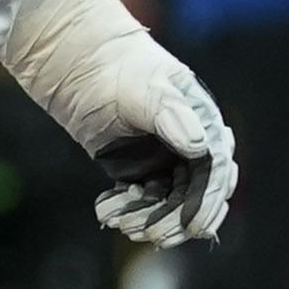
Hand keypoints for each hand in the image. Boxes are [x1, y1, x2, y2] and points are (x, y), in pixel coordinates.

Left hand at [4, 0, 237, 241]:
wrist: (73, 56)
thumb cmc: (114, 63)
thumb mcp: (145, 88)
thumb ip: (173, 116)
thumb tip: (202, 148)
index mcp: (202, 121)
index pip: (215, 171)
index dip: (208, 202)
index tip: (193, 226)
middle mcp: (187, 141)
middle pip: (194, 194)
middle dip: (174, 219)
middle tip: (145, 233)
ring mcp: (161, 155)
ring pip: (167, 202)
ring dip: (147, 218)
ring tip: (118, 221)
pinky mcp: (134, 165)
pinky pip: (141, 198)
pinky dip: (127, 210)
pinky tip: (105, 210)